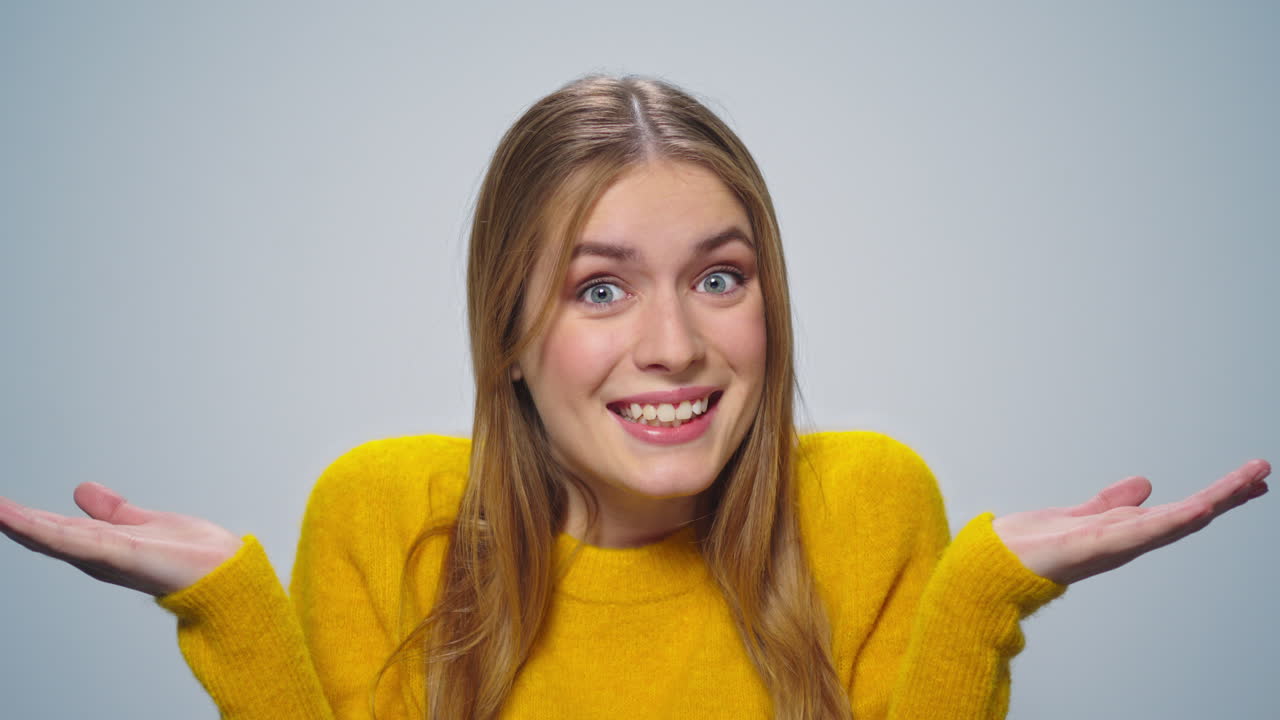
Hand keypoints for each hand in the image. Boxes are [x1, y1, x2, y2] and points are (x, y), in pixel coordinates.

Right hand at [0, 482, 242, 596]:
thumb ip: (111, 510)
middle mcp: (94, 555)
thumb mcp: (140, 523)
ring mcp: (104, 555)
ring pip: (48, 536)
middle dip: (9, 520)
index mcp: (98, 546)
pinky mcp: (120, 553)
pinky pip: (73, 539)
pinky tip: (14, 517)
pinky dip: (41, 529)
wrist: (225, 575)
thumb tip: (81, 490)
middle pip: (40, 534)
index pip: (49, 528)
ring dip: (14, 522)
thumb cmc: (190, 556)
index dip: (18, 516)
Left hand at [992, 459, 1269, 584]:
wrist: (993, 568)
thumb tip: (1144, 484)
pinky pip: (1135, 533)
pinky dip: (1167, 522)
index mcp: (1125, 531)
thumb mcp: (1079, 515)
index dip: (1217, 495)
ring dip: (1210, 502)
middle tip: (1263, 473)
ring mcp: (1111, 545)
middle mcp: (1125, 541)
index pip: (1182, 510)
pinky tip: (1196, 510)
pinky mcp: (1090, 546)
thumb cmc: (1033, 547)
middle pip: (1187, 515)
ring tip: (1246, 483)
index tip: (1250, 479)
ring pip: (1171, 521)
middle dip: (1226, 495)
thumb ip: (1110, 502)